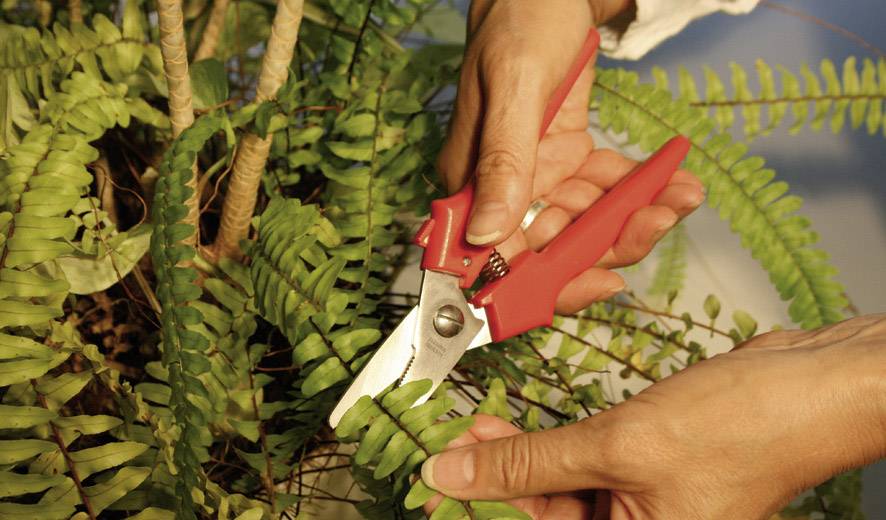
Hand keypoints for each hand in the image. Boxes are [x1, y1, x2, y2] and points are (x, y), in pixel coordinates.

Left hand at [421, 315, 885, 518]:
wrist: (806, 383)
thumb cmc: (742, 428)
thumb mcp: (619, 447)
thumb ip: (531, 464)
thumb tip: (455, 476)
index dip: (479, 511)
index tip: (433, 487)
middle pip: (540, 515)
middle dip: (490, 483)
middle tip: (447, 450)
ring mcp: (640, 500)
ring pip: (555, 488)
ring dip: (511, 460)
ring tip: (468, 433)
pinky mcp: (642, 463)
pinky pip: (578, 462)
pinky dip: (543, 445)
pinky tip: (507, 430)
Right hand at [439, 0, 703, 312]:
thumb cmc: (522, 21)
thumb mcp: (514, 87)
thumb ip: (503, 162)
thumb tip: (488, 237)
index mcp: (473, 182)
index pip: (503, 256)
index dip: (550, 280)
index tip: (604, 282)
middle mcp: (503, 190)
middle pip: (556, 247)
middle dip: (612, 240)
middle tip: (660, 217)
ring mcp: (538, 177)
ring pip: (589, 222)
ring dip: (637, 213)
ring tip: (681, 193)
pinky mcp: (567, 161)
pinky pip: (605, 189)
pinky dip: (640, 187)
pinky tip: (673, 178)